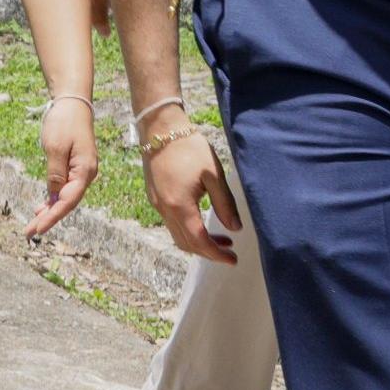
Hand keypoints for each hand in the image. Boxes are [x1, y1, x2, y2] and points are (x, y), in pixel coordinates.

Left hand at [24, 96, 100, 237]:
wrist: (73, 103)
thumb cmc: (64, 122)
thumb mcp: (55, 147)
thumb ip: (55, 173)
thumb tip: (53, 195)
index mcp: (85, 171)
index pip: (68, 201)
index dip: (52, 216)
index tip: (38, 229)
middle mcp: (86, 174)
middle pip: (67, 203)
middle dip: (48, 218)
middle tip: (29, 232)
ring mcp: (81, 171)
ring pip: (65, 197)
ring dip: (50, 210)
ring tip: (33, 224)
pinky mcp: (74, 167)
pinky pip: (64, 188)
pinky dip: (52, 198)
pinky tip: (42, 207)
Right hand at [139, 106, 240, 263]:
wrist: (160, 129)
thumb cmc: (189, 148)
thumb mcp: (214, 175)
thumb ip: (225, 204)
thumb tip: (235, 228)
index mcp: (180, 205)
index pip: (199, 240)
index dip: (216, 254)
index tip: (233, 260)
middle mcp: (165, 209)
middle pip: (186, 243)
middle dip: (208, 252)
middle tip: (230, 253)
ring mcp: (157, 204)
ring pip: (178, 235)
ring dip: (199, 242)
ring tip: (222, 240)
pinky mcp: (155, 198)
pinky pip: (172, 223)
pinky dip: (188, 231)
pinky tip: (203, 223)